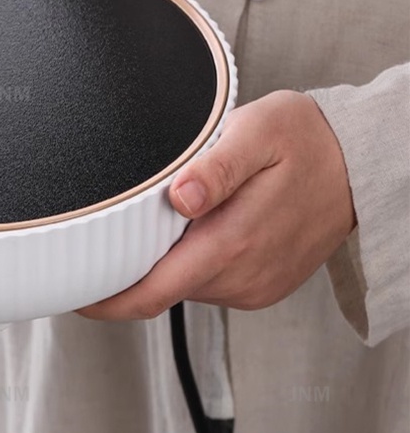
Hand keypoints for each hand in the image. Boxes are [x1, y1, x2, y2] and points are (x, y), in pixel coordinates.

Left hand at [78, 90, 356, 319]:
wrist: (359, 165)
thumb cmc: (304, 139)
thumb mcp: (258, 133)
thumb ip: (216, 168)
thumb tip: (180, 197)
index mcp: (232, 242)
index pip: (152, 291)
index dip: (106, 298)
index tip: (72, 289)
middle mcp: (242, 275)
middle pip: (161, 290)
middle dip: (125, 273)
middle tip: (95, 238)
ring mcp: (253, 285)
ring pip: (183, 285)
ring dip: (160, 262)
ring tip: (149, 220)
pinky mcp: (261, 285)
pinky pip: (209, 282)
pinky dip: (188, 262)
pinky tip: (188, 229)